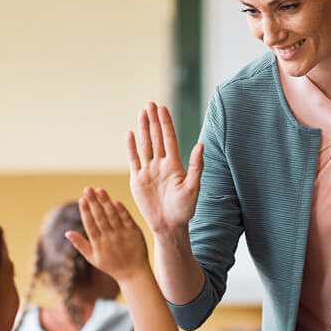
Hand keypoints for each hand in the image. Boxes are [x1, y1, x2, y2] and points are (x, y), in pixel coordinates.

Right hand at [64, 188, 149, 282]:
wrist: (133, 273)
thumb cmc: (111, 265)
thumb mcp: (92, 258)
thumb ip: (80, 244)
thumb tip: (67, 232)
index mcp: (98, 244)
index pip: (90, 225)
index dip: (85, 211)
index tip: (81, 199)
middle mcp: (110, 238)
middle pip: (100, 217)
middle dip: (93, 202)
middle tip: (87, 189)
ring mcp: (123, 235)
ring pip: (113, 215)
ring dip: (106, 202)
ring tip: (99, 190)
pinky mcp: (134, 233)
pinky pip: (127, 219)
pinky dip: (121, 210)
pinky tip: (115, 201)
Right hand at [126, 102, 203, 235]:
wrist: (169, 226)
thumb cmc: (185, 209)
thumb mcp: (193, 188)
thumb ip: (196, 166)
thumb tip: (201, 145)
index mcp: (175, 165)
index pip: (169, 139)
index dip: (166, 123)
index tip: (162, 108)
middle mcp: (161, 165)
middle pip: (156, 138)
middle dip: (153, 121)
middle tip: (150, 104)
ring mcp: (148, 171)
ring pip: (145, 145)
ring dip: (143, 129)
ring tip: (141, 113)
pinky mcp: (138, 180)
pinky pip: (134, 160)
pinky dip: (131, 147)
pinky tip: (130, 134)